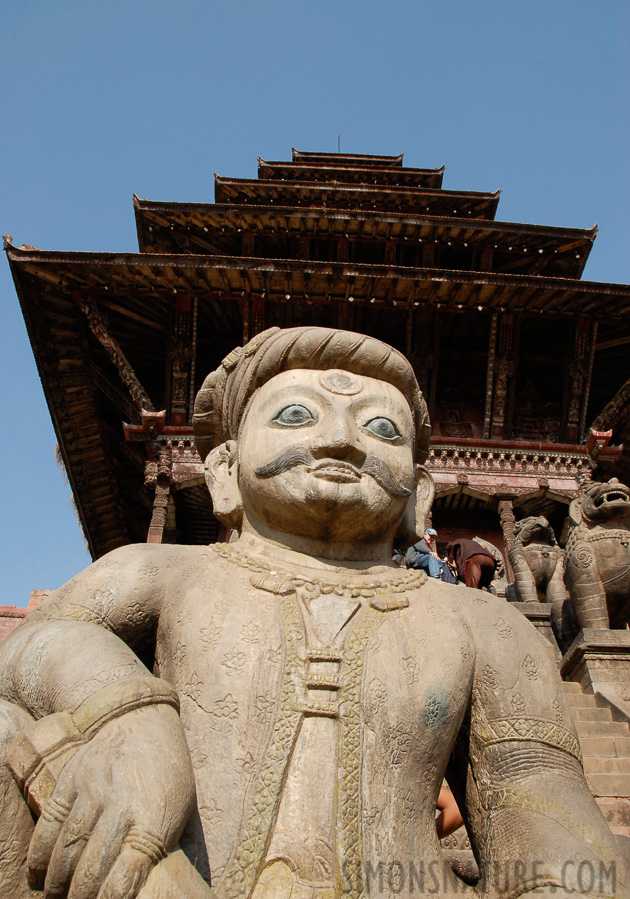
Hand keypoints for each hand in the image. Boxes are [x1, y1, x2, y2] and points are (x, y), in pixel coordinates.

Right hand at [27, 704, 194, 898]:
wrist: (140, 719)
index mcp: (152, 817)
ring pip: (67, 848)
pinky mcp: (70, 778)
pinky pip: (49, 824)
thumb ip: (160, 845)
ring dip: (58, 882)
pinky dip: (40, 855)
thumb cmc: (166, 771)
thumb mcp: (177, 807)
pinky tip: (39, 875)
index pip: (125, 876)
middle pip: (91, 866)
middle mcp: (120, 803)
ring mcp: (92, 789)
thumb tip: (152, 884)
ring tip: (58, 898)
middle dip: (80, 896)